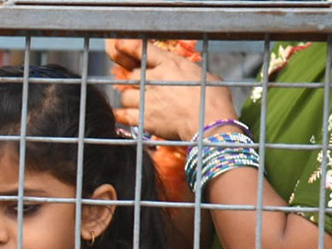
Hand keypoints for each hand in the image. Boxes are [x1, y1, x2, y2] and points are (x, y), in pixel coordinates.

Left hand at [105, 39, 236, 142]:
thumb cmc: (212, 98)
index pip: (143, 50)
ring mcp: (147, 98)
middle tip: (143, 89)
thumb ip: (185, 72)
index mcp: (170, 63)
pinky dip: (123, 115)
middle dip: (135, 82)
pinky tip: (126, 116)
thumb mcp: (201, 73)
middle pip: (132, 76)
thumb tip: (185, 74)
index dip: (128, 47)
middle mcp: (154, 78)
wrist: (209, 120)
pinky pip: (123, 115)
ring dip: (130, 99)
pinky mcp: (143, 117)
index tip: (119, 45)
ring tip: (140, 104)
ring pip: (126, 96)